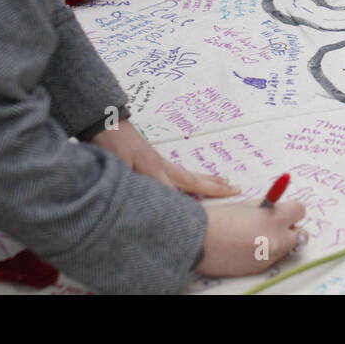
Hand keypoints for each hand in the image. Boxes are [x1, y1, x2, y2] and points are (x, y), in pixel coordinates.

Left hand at [92, 119, 238, 197]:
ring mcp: (161, 162)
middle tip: (238, 188)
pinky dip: (196, 178)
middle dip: (216, 187)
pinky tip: (197, 180)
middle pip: (194, 180)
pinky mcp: (155, 160)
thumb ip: (137, 184)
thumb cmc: (111, 145)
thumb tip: (155, 199)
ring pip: (190, 175)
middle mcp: (163, 166)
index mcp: (155, 170)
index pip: (176, 194)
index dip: (189, 208)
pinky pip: (181, 173)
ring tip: (227, 182)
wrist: (106, 122)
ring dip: (210, 180)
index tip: (206, 220)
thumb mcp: (120, 167)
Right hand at [196, 201, 307, 276]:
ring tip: (257, 237)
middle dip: (290, 229)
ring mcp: (269, 257)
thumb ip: (265, 207)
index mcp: (275, 219)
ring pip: (286, 249)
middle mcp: (277, 240)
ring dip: (279, 242)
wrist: (196, 241)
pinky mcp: (259, 270)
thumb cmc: (218, 217)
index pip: (300, 210)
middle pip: (300, 234)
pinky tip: (246, 248)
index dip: (291, 209)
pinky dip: (265, 253)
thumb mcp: (246, 205)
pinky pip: (271, 259)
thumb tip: (276, 208)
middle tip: (273, 225)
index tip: (282, 210)